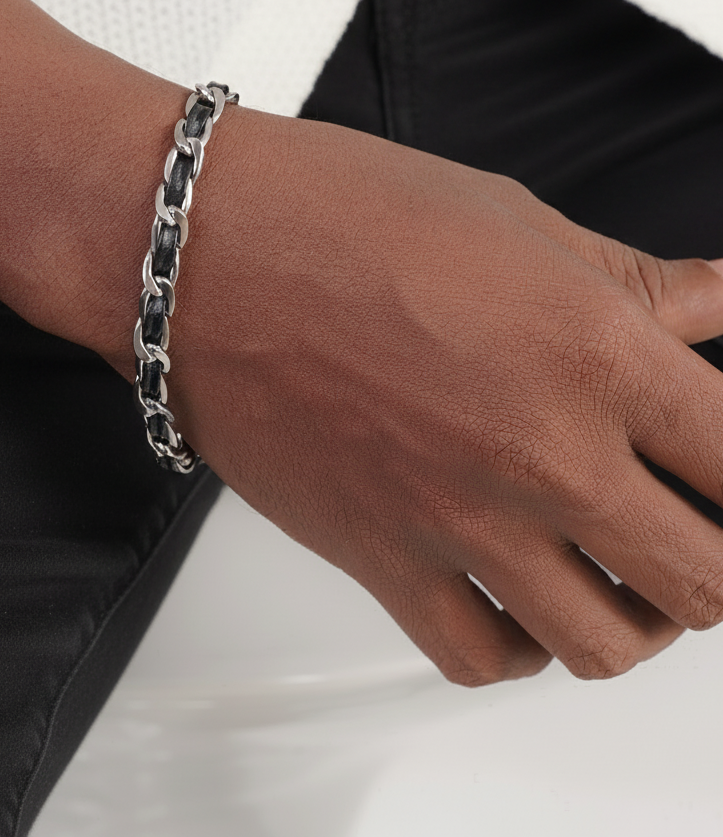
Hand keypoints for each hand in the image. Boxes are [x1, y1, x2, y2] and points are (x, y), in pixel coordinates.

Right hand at [165, 110, 722, 684]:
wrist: (202, 251)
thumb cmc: (339, 214)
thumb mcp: (517, 222)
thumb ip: (636, 284)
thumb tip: (715, 305)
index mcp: (591, 350)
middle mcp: (536, 453)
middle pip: (703, 584)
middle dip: (716, 563)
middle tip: (690, 526)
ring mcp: (455, 519)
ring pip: (605, 647)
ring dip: (634, 618)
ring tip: (618, 572)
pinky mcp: (378, 559)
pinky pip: (482, 659)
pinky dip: (523, 647)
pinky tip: (520, 597)